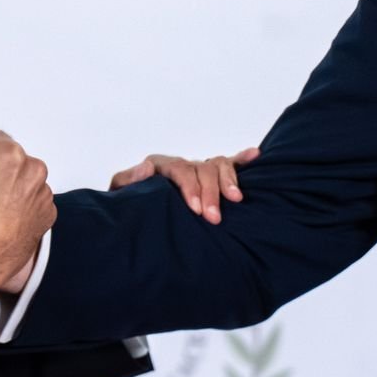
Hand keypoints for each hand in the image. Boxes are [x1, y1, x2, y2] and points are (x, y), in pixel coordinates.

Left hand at [108, 147, 259, 224]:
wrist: (132, 221)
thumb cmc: (128, 208)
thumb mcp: (120, 196)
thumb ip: (128, 181)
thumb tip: (147, 168)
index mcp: (160, 166)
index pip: (179, 168)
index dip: (189, 187)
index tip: (195, 209)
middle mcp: (182, 165)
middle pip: (202, 169)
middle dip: (210, 192)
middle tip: (214, 218)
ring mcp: (197, 170)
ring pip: (218, 166)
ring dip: (228, 181)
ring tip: (237, 199)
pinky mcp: (210, 178)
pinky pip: (229, 164)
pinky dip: (242, 159)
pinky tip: (256, 155)